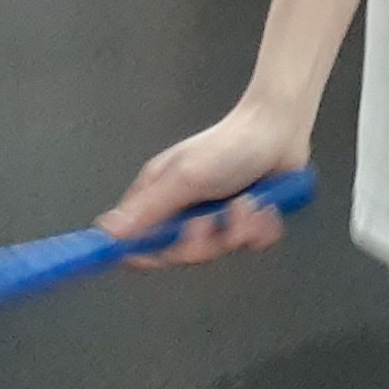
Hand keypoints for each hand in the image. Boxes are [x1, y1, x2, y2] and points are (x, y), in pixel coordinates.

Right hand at [101, 98, 311, 270]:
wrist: (281, 130)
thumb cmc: (230, 144)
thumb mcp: (185, 177)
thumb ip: (149, 208)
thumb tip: (108, 231)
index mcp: (160, 195)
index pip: (136, 239)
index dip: (140, 254)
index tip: (153, 259)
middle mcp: (185, 208)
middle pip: (179, 253)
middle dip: (201, 242)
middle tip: (209, 222)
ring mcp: (217, 216)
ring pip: (219, 250)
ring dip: (238, 230)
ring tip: (247, 203)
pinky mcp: (246, 221)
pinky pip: (250, 244)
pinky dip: (260, 228)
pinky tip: (265, 206)